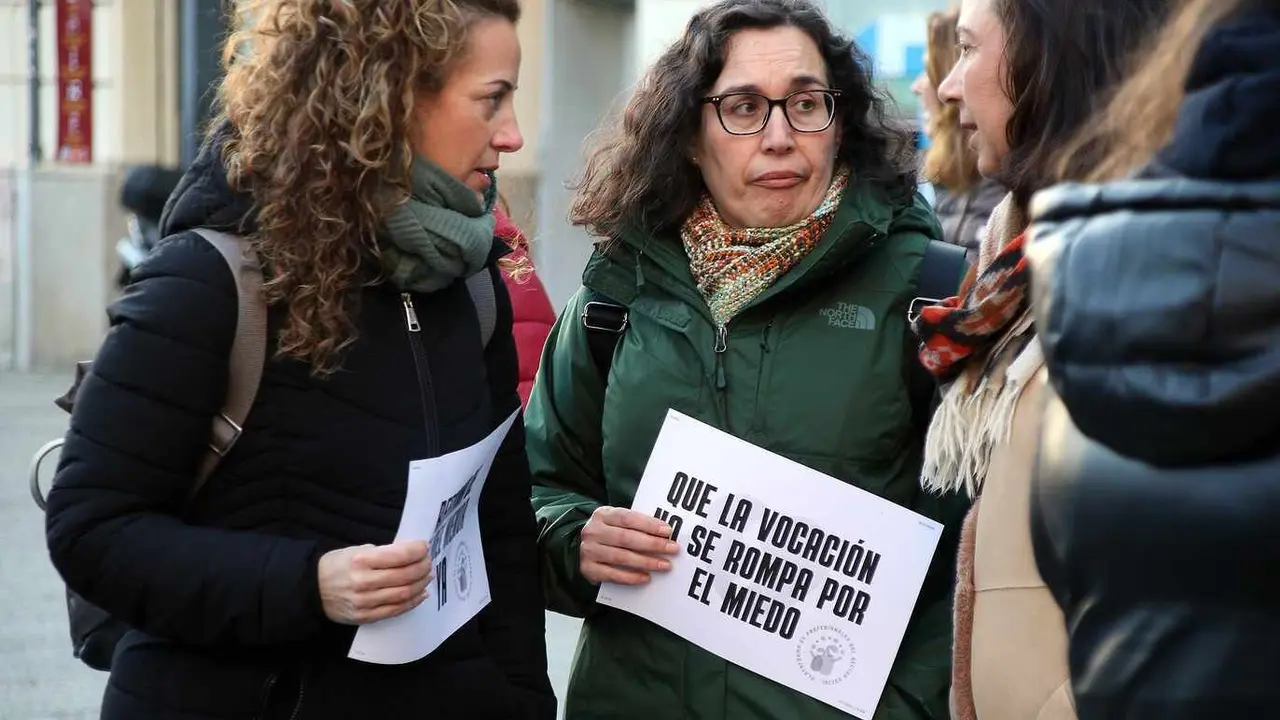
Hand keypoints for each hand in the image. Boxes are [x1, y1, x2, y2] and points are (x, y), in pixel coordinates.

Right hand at [317, 540, 432, 624]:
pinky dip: (413, 601)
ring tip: (428, 575)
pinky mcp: (365, 616)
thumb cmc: (336, 566)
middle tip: (429, 561)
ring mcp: (365, 602)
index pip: (400, 555)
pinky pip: (396, 610)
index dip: (418, 550)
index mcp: (361, 560)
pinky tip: (421, 593)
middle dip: (423, 566)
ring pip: (404, 593)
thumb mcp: (355, 550)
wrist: (311, 590)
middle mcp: (363, 582)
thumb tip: (411, 552)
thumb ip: (383, 552)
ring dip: (421, 583)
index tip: (424, 546)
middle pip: (406, 575)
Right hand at [580, 507, 679, 585]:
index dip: (648, 524)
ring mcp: (588, 550)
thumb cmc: (609, 533)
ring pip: (621, 557)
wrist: (585, 548)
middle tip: (672, 549)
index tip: (667, 531)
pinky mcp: (588, 569)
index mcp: (602, 514)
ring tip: (664, 565)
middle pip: (625, 538)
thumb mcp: (618, 522)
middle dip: (652, 544)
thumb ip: (636, 524)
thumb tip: (664, 533)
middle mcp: (593, 531)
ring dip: (646, 562)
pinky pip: (612, 575)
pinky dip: (631, 577)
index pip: (627, 518)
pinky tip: (646, 577)